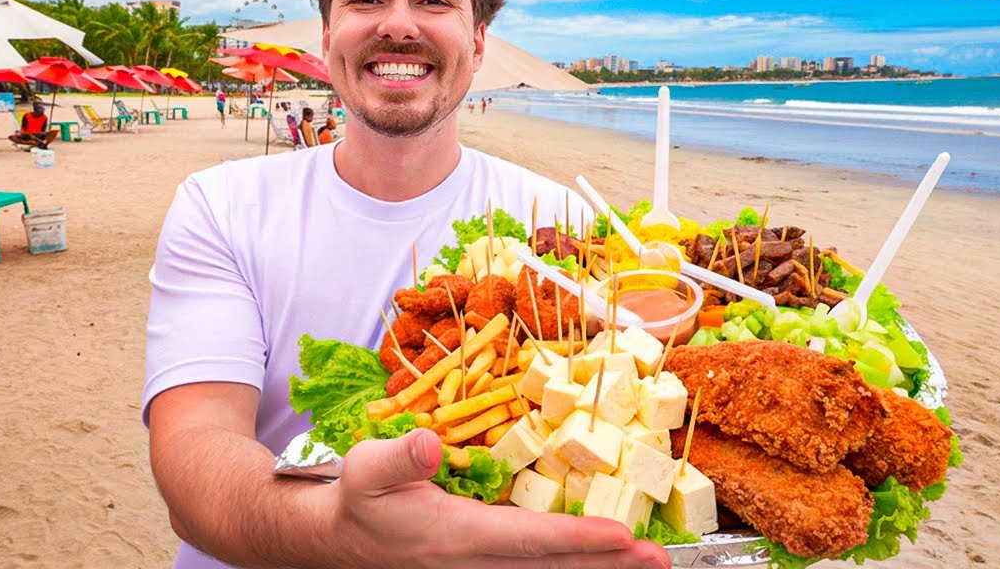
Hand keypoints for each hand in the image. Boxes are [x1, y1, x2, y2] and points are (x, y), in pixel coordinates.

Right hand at [330, 429, 671, 568]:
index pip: (529, 540)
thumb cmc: (360, 496)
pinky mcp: (484, 566)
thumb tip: (429, 443)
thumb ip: (399, 456)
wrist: (341, 538)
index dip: (577, 537)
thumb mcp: (367, 468)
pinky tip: (601, 561)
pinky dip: (575, 565)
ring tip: (646, 562)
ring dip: (600, 568)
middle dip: (608, 562)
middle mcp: (476, 562)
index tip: (620, 536)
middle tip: (658, 558)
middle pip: (554, 565)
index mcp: (456, 536)